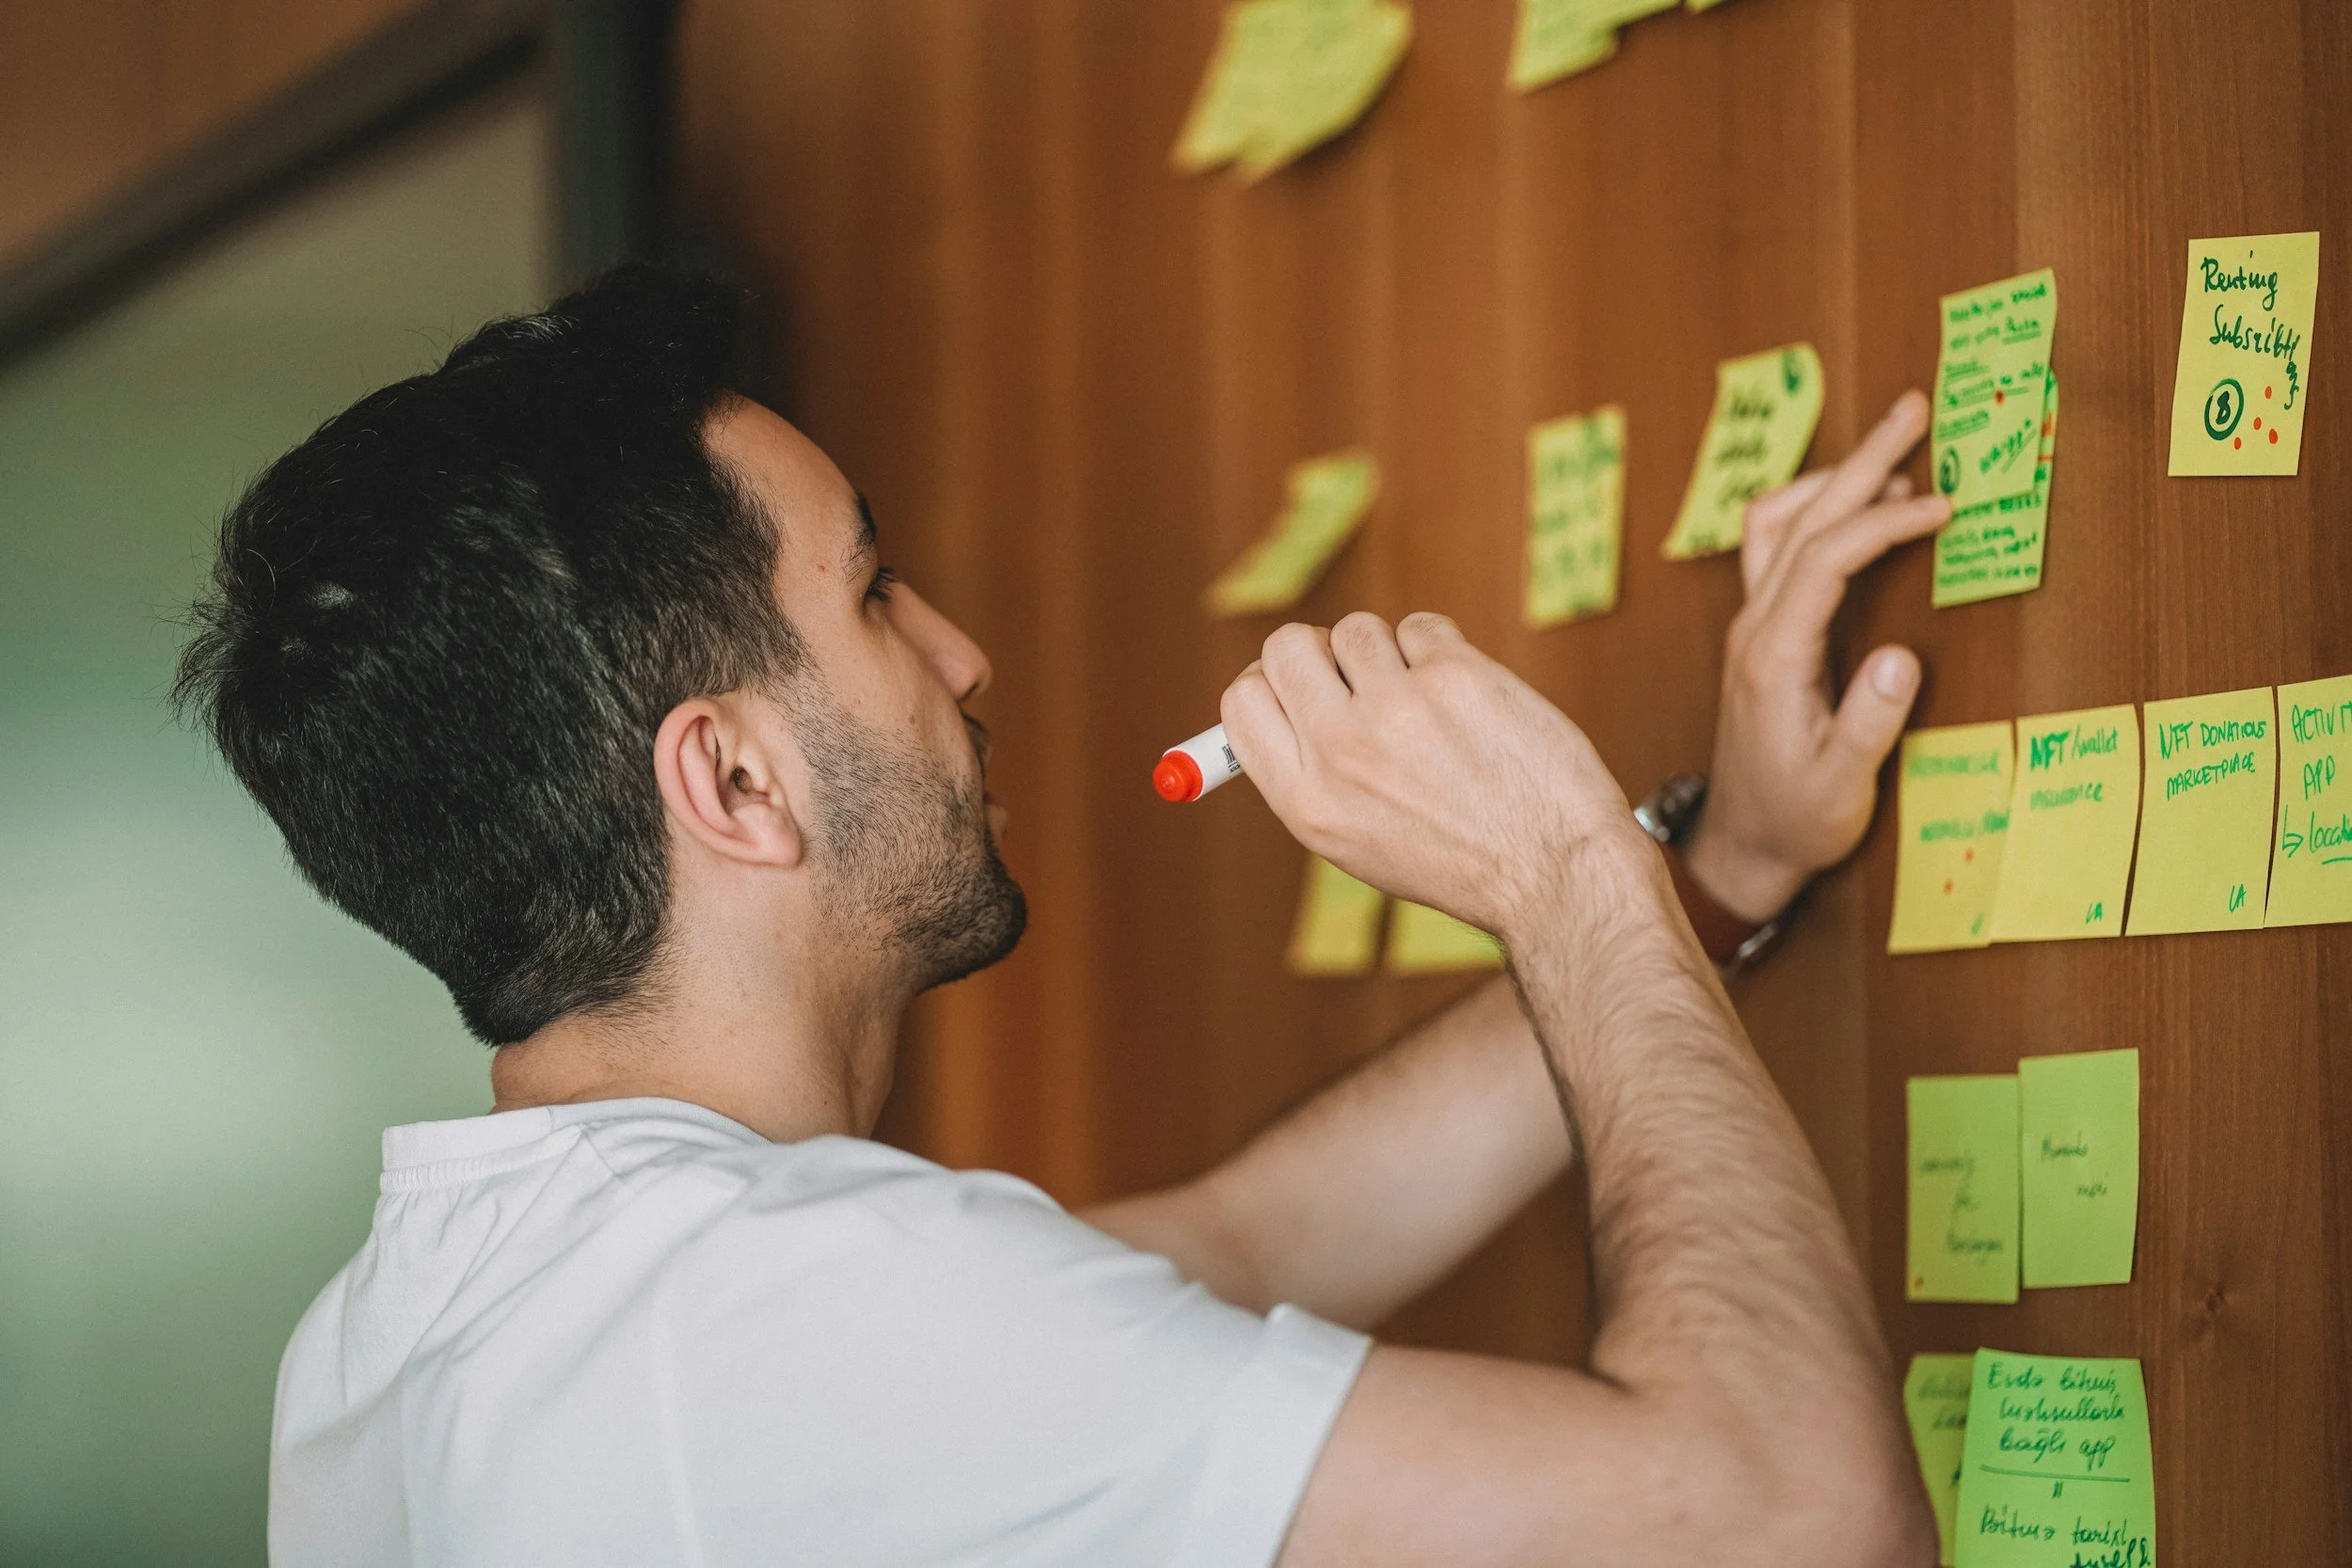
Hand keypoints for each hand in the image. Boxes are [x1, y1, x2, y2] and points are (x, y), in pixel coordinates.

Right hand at [1221, 612, 1643, 938]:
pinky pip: (1421, 627)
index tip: (1299, 685)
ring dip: (1389, 654)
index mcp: (1306, 801)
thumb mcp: (1355, 842)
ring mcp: (1397, 708)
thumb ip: (1307, 770)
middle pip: (1287, 647)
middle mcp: (1341, 752)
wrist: (1554, 870)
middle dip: (1320, 652)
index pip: (1242, 701)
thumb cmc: (1458, 859)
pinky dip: (1440, 651)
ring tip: (1428, 706)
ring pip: (1358, 630)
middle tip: (1359, 679)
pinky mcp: (1455, 675)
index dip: (1269, 682)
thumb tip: (1270, 695)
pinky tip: (1468, 699)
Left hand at [1682, 391, 1951, 922]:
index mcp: (1774, 658)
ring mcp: (1750, 627)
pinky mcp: (1759, 635)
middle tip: (1913, 408)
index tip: (1943, 505)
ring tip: (1895, 448)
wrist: (1741, 846)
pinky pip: (1777, 548)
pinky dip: (1818, 511)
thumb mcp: (1841, 786)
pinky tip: (1856, 505)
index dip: (1883, 522)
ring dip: (1832, 478)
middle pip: (1799, 520)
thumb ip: (1870, 724)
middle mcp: (1753, 630)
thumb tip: (1902, 659)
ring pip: (1777, 525)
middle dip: (1859, 460)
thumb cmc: (1796, 820)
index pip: (1825, 559)